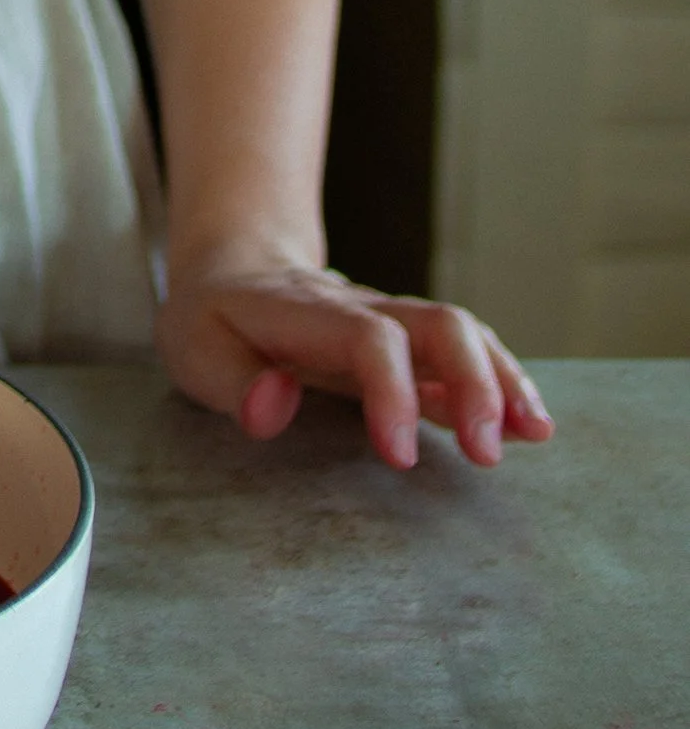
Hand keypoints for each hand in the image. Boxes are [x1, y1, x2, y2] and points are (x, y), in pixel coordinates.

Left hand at [158, 251, 555, 470]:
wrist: (235, 270)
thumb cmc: (214, 320)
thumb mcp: (195, 348)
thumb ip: (233, 381)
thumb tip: (274, 406)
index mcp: (308, 312)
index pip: (369, 339)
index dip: (394, 394)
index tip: (402, 457)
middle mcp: (363, 309)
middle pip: (438, 324)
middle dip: (474, 385)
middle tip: (488, 454)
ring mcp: (392, 323)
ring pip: (463, 334)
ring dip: (502, 381)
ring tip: (534, 434)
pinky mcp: (408, 346)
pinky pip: (465, 355)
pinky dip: (501, 386)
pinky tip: (529, 425)